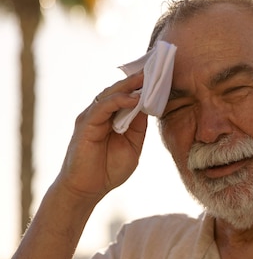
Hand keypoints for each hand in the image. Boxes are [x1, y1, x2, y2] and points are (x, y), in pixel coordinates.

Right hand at [55, 71, 147, 202]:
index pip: (128, 96)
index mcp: (113, 118)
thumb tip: (148, 105)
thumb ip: (138, 126)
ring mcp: (92, 117)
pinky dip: (118, 101)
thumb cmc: (109, 169)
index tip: (160, 76)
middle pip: (119, 91)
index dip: (142, 87)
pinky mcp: (85, 124)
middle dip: (137, 80)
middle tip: (155, 69)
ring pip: (110, 94)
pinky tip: (133, 98)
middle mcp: (101, 114)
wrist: (88, 189)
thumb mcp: (133, 145)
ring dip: (129, 86)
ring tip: (146, 78)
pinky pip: (102, 107)